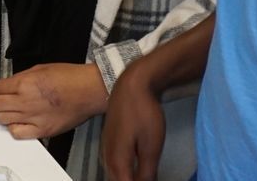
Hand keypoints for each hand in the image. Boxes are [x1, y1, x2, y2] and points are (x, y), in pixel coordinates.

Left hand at [0, 63, 106, 139]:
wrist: (88, 90)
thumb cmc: (70, 78)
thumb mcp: (40, 68)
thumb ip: (21, 78)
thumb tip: (9, 84)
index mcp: (24, 83)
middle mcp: (25, 101)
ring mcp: (33, 118)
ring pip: (3, 120)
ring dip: (2, 114)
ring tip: (7, 109)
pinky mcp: (42, 130)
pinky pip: (17, 133)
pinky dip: (14, 128)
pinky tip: (17, 122)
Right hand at [102, 65, 166, 180]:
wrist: (132, 85)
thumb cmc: (143, 114)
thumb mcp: (151, 146)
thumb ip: (147, 173)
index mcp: (117, 161)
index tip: (148, 180)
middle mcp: (107, 157)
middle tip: (147, 177)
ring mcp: (105, 148)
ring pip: (113, 175)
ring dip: (126, 178)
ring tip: (141, 176)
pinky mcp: (108, 141)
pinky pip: (113, 165)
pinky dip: (122, 172)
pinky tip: (134, 170)